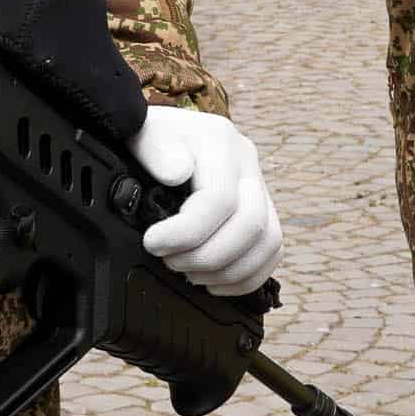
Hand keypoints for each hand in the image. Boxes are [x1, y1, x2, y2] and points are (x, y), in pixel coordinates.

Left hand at [130, 107, 282, 294]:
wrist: (162, 137)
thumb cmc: (150, 140)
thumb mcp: (142, 134)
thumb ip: (156, 150)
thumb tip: (177, 173)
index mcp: (219, 141)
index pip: (219, 198)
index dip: (186, 232)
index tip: (153, 243)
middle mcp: (247, 163)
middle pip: (250, 224)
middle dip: (206, 256)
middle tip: (170, 261)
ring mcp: (259, 187)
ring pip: (268, 242)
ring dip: (226, 270)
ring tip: (189, 273)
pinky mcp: (263, 210)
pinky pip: (272, 251)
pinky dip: (245, 277)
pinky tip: (212, 281)